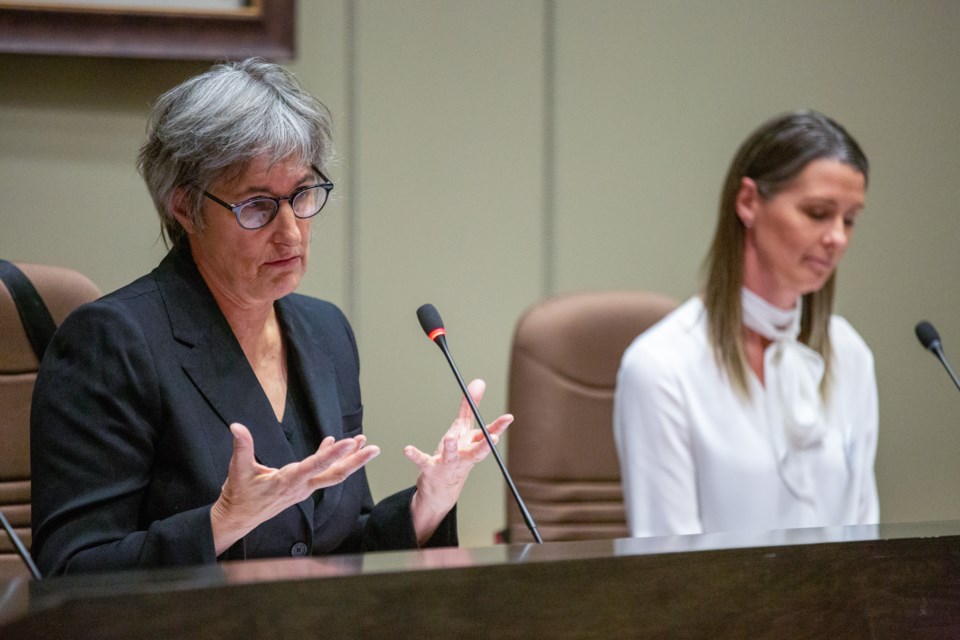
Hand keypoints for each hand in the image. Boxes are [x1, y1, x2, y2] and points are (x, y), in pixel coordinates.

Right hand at [210, 422, 379, 554]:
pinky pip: (320, 472)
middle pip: (335, 474)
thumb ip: (242, 447)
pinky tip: (333, 442)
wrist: (239, 518)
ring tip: (363, 441)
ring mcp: (303, 488)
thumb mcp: (238, 470)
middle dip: (356, 461)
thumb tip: (236, 426)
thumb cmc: (239, 495)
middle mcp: (301, 486)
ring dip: (348, 458)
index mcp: (288, 481)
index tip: (351, 442)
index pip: (316, 466)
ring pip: (331, 473)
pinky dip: (328, 456)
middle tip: (375, 449)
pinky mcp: (301, 487)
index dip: (334, 454)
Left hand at [404, 379, 512, 544]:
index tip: (509, 418)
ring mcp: (448, 463)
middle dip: (485, 445)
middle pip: (477, 451)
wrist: (442, 488)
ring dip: (451, 446)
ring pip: (451, 454)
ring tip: (450, 438)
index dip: (499, 426)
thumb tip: (479, 381)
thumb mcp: (464, 430)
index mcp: (472, 446)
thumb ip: (470, 406)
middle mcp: (464, 456)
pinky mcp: (430, 468)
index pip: (488, 435)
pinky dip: (415, 455)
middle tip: (493, 437)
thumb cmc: (456, 454)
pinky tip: (407, 449)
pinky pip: (422, 460)